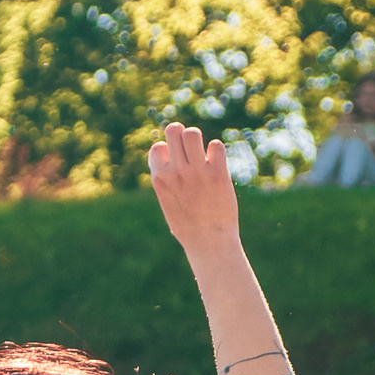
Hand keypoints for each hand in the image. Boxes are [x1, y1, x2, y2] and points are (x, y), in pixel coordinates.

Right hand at [148, 123, 238, 255]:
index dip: (167, 152)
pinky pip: (216, 145)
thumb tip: (170, 158)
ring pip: (193, 134)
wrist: (209, 244)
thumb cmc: (189, 227)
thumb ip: (167, 179)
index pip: (157, 147)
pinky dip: (216, 152)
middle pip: (173, 130)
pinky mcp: (217, 174)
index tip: (175, 166)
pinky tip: (217, 165)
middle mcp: (176, 172)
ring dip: (198, 139)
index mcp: (160, 179)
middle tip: (189, 150)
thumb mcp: (168, 202)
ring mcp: (196, 171)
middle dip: (181, 135)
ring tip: (202, 154)